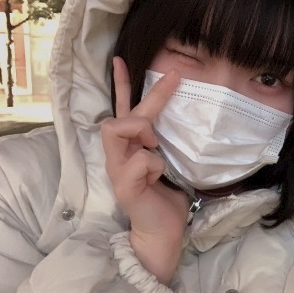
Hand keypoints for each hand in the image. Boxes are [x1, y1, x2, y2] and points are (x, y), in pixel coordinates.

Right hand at [101, 56, 189, 283]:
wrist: (164, 233)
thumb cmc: (168, 201)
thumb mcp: (170, 165)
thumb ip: (165, 146)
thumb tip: (177, 123)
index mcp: (129, 150)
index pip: (122, 112)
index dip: (122, 85)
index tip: (121, 58)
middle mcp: (118, 157)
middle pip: (120, 116)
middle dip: (148, 99)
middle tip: (174, 79)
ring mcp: (117, 170)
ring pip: (116, 129)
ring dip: (141, 130)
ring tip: (155, 145)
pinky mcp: (123, 185)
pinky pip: (140, 159)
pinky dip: (153, 163)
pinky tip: (158, 177)